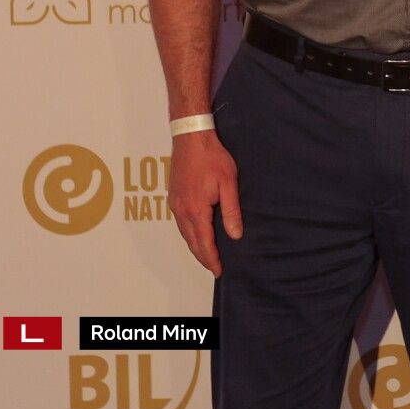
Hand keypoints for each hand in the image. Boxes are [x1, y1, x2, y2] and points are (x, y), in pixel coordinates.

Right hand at [169, 129, 241, 276]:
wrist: (191, 138)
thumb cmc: (212, 157)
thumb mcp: (228, 183)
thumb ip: (231, 211)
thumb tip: (235, 234)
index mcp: (196, 209)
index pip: (204, 242)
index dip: (211, 258)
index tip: (219, 271)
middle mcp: (181, 210)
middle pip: (191, 241)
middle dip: (203, 256)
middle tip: (214, 268)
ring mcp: (175, 204)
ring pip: (184, 233)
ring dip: (195, 246)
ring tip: (207, 255)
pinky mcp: (174, 197)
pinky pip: (181, 223)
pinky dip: (189, 234)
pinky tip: (196, 234)